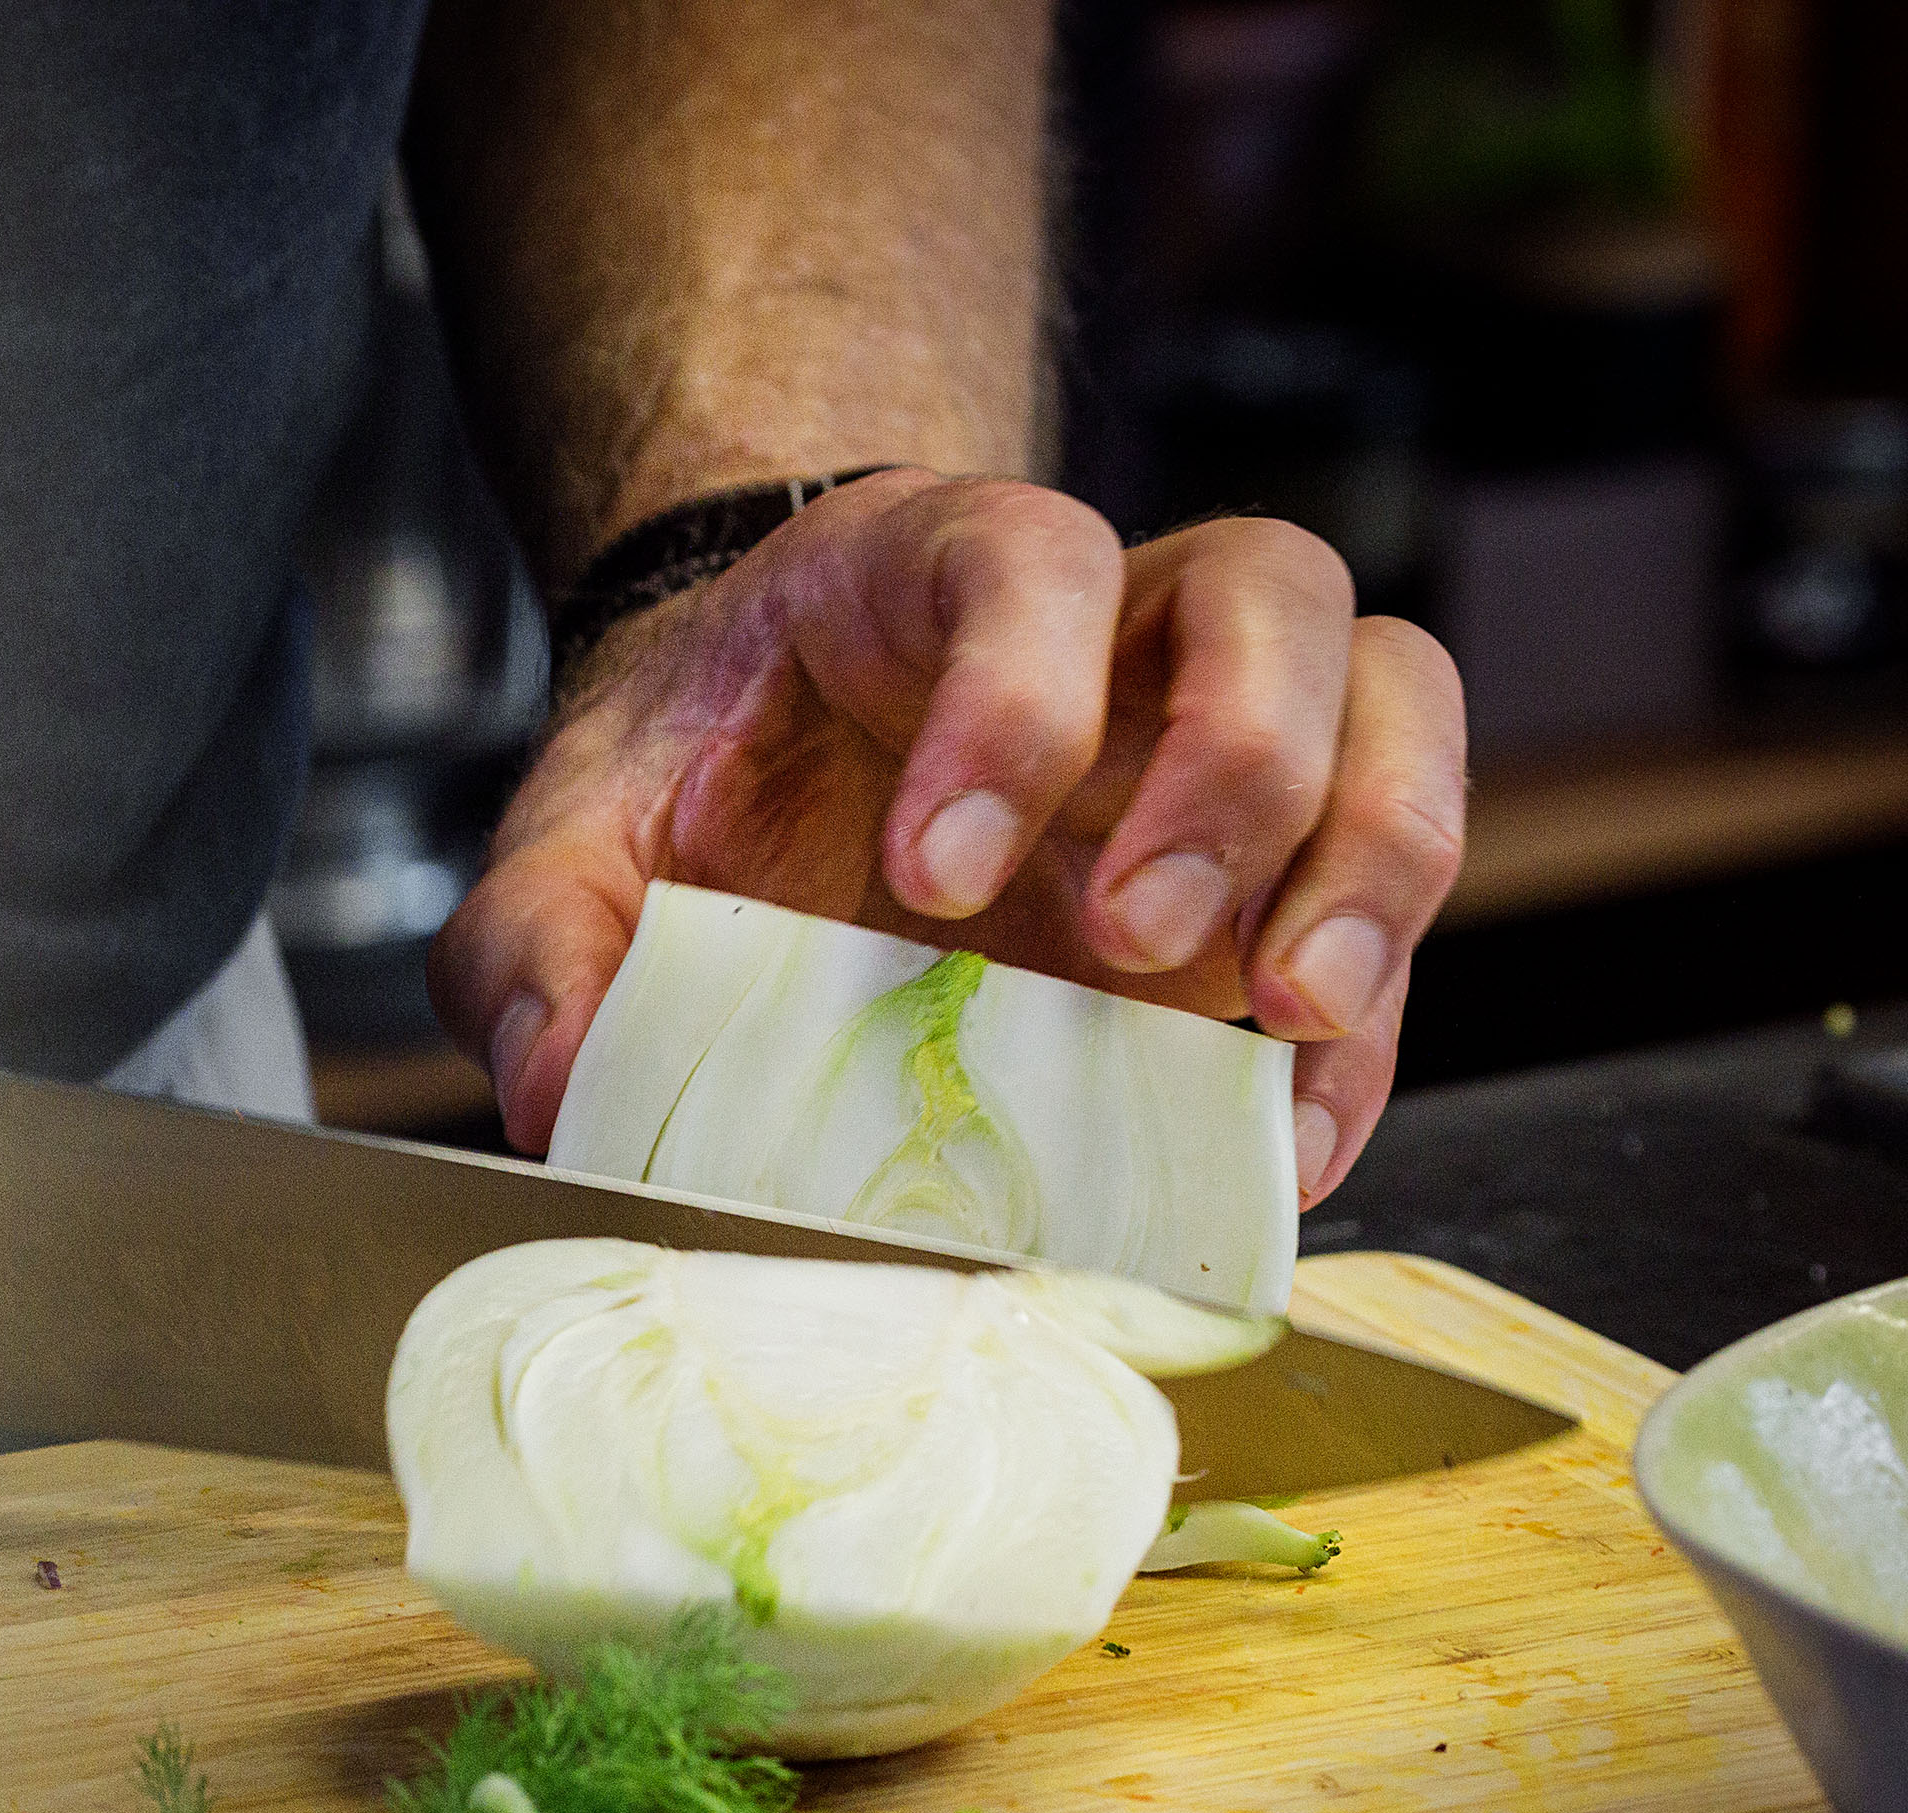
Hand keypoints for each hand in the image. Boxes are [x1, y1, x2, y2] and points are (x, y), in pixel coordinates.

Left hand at [427, 471, 1465, 1204]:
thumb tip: (559, 1084)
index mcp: (938, 569)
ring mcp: (1216, 737)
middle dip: (1234, 772)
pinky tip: (1292, 1138)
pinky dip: (1370, 1022)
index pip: (1031, 561)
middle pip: (1270, 596)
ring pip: (1390, 699)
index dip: (1015, 701)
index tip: (927, 879)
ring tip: (1286, 1022)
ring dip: (1370, 861)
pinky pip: (1388, 889)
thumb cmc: (701, 773)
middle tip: (1134, 946)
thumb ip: (535, 941)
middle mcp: (1119, 628)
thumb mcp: (580, 837)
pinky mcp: (1268, 870)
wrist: (768, 759)